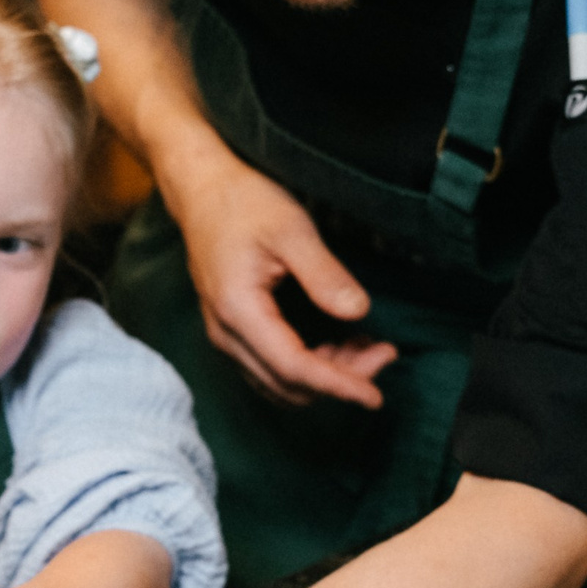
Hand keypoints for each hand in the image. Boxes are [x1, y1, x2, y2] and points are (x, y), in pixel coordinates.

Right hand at [161, 149, 395, 407]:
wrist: (202, 190)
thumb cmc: (244, 203)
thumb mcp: (292, 230)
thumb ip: (324, 275)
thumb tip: (358, 313)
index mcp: (238, 311)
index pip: (293, 368)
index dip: (337, 385)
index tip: (376, 396)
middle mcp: (226, 334)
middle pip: (287, 384)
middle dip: (339, 380)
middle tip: (384, 353)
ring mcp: (225, 336)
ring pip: (280, 383)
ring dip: (325, 376)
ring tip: (367, 347)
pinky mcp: (232, 332)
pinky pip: (271, 368)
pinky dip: (308, 367)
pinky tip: (338, 344)